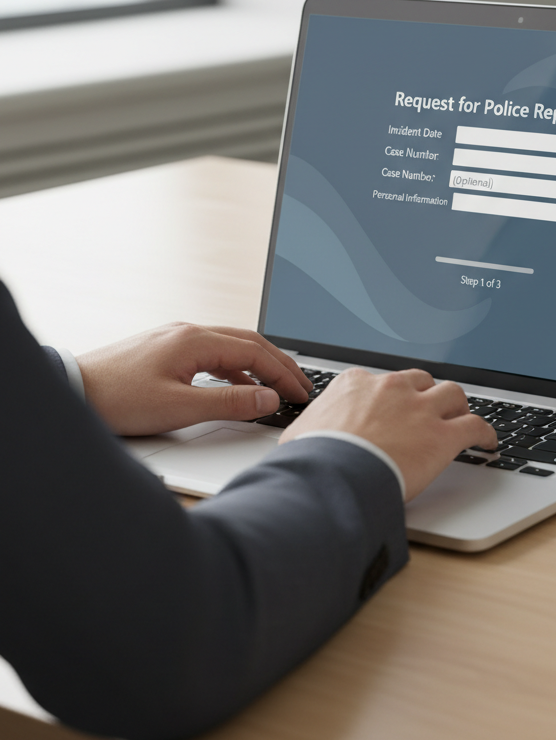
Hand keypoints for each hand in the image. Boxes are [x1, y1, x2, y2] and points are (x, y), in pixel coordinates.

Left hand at [77, 323, 311, 435]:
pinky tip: (238, 385)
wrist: (71, 390)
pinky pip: (212, 352)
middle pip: (249, 343)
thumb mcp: (180, 408)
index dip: (283, 374)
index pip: (256, 353)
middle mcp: (189, 331)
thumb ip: (230, 402)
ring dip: (258, 365)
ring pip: (231, 345)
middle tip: (301, 384)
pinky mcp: (165, 349)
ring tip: (276, 386)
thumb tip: (269, 398)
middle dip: (279, 364)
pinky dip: (234, 368)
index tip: (301, 393)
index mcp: (196, 340)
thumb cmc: (118, 399)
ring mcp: (176, 337)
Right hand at [279, 368, 496, 500]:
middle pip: (422, 381)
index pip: (383, 383)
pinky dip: (485, 433)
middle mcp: (392, 388)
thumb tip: (302, 440)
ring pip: (453, 394)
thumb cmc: (312, 461)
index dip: (392, 397)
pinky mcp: (443, 436)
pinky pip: (475, 426)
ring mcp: (420, 410)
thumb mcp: (300, 435)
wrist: (331, 476)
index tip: (395, 407)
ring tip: (461, 419)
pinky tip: (488, 442)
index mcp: (357, 384)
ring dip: (458, 407)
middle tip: (431, 411)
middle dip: (428, 394)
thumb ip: (310, 430)